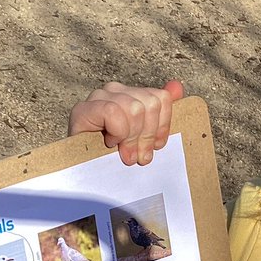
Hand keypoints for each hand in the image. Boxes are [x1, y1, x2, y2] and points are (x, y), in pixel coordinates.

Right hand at [67, 80, 184, 165]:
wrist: (85, 173)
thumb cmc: (115, 156)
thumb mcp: (144, 137)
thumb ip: (160, 112)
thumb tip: (177, 87)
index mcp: (131, 95)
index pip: (161, 98)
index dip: (162, 126)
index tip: (155, 146)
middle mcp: (115, 90)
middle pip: (150, 103)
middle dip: (146, 135)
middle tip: (138, 156)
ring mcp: (98, 97)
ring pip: (134, 108)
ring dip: (131, 137)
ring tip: (124, 152)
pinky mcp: (83, 110)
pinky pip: (113, 112)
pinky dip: (116, 131)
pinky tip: (109, 142)